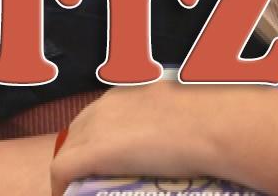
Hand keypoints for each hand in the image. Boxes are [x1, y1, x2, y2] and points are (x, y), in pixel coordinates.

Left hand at [50, 81, 245, 191]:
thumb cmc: (216, 114)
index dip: (100, 138)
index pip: (100, 115)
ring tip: (87, 188)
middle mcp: (108, 103)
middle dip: (82, 153)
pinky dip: (62, 186)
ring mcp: (97, 126)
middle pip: (77, 131)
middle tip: (97, 177)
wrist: (215, 124)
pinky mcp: (92, 152)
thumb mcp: (193, 105)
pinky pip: (62, 171)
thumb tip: (197, 126)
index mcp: (130, 91)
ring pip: (68, 149)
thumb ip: (182, 113)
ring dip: (75, 170)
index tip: (112, 157)